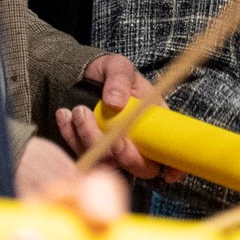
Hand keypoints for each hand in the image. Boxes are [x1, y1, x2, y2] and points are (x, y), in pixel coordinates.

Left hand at [56, 55, 170, 181]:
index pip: (170, 154)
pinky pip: (81, 152)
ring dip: (89, 137)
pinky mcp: (89, 150)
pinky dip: (70, 135)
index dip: (174, 168)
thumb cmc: (110, 73)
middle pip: (136, 166)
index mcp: (153, 124)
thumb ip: (119, 80)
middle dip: (121, 153)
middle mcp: (136, 142)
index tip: (167, 172)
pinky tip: (64, 114)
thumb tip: (115, 103)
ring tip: (79, 110)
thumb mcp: (118, 67)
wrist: (84, 75)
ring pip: (106, 161)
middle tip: (108, 130)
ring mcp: (112, 150)